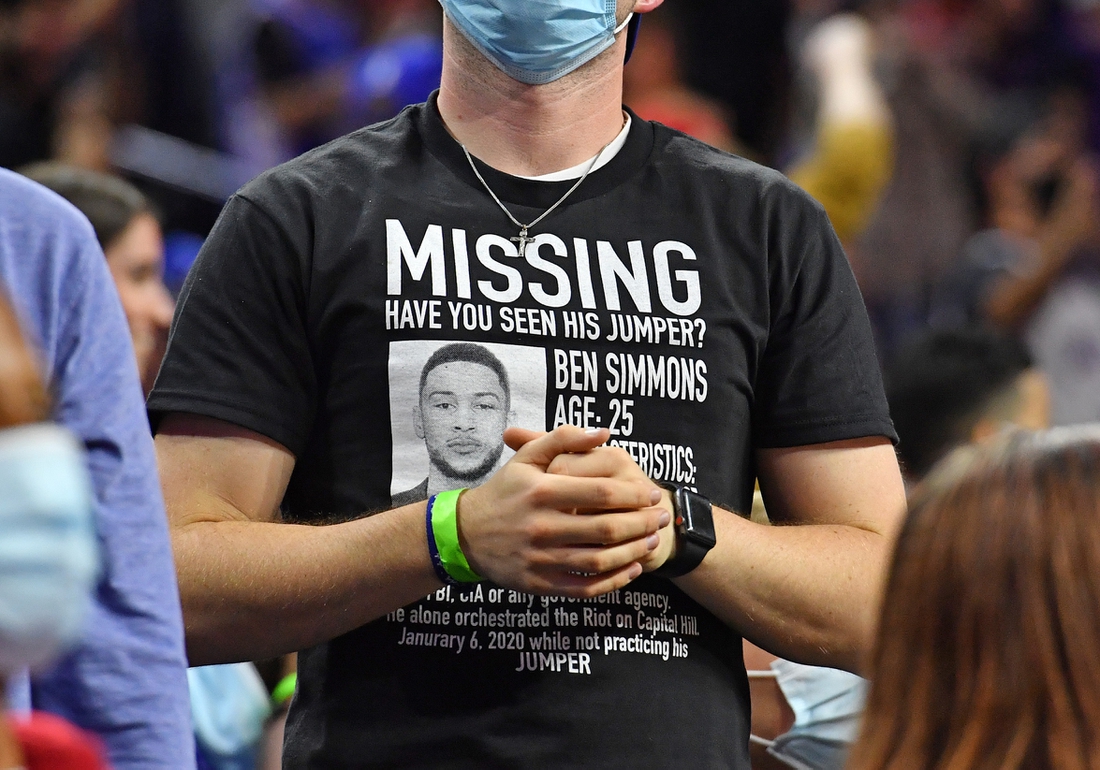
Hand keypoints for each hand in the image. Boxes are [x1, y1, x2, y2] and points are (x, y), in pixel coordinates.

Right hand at [457, 426, 665, 596]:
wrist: (465, 534)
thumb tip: (604, 432)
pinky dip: (613, 581)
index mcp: (542, 491)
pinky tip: (631, 569)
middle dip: (642, 523)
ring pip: (600, 560)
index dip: (634, 494)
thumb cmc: (504, 492)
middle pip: (606, 529)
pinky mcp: (540, 583)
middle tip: (661, 517)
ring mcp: (541, 559)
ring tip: (651, 541)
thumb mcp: (526, 458)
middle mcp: (542, 526)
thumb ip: (564, 438)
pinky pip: (585, 588)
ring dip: (633, 552)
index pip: (601, 494)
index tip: (651, 493)